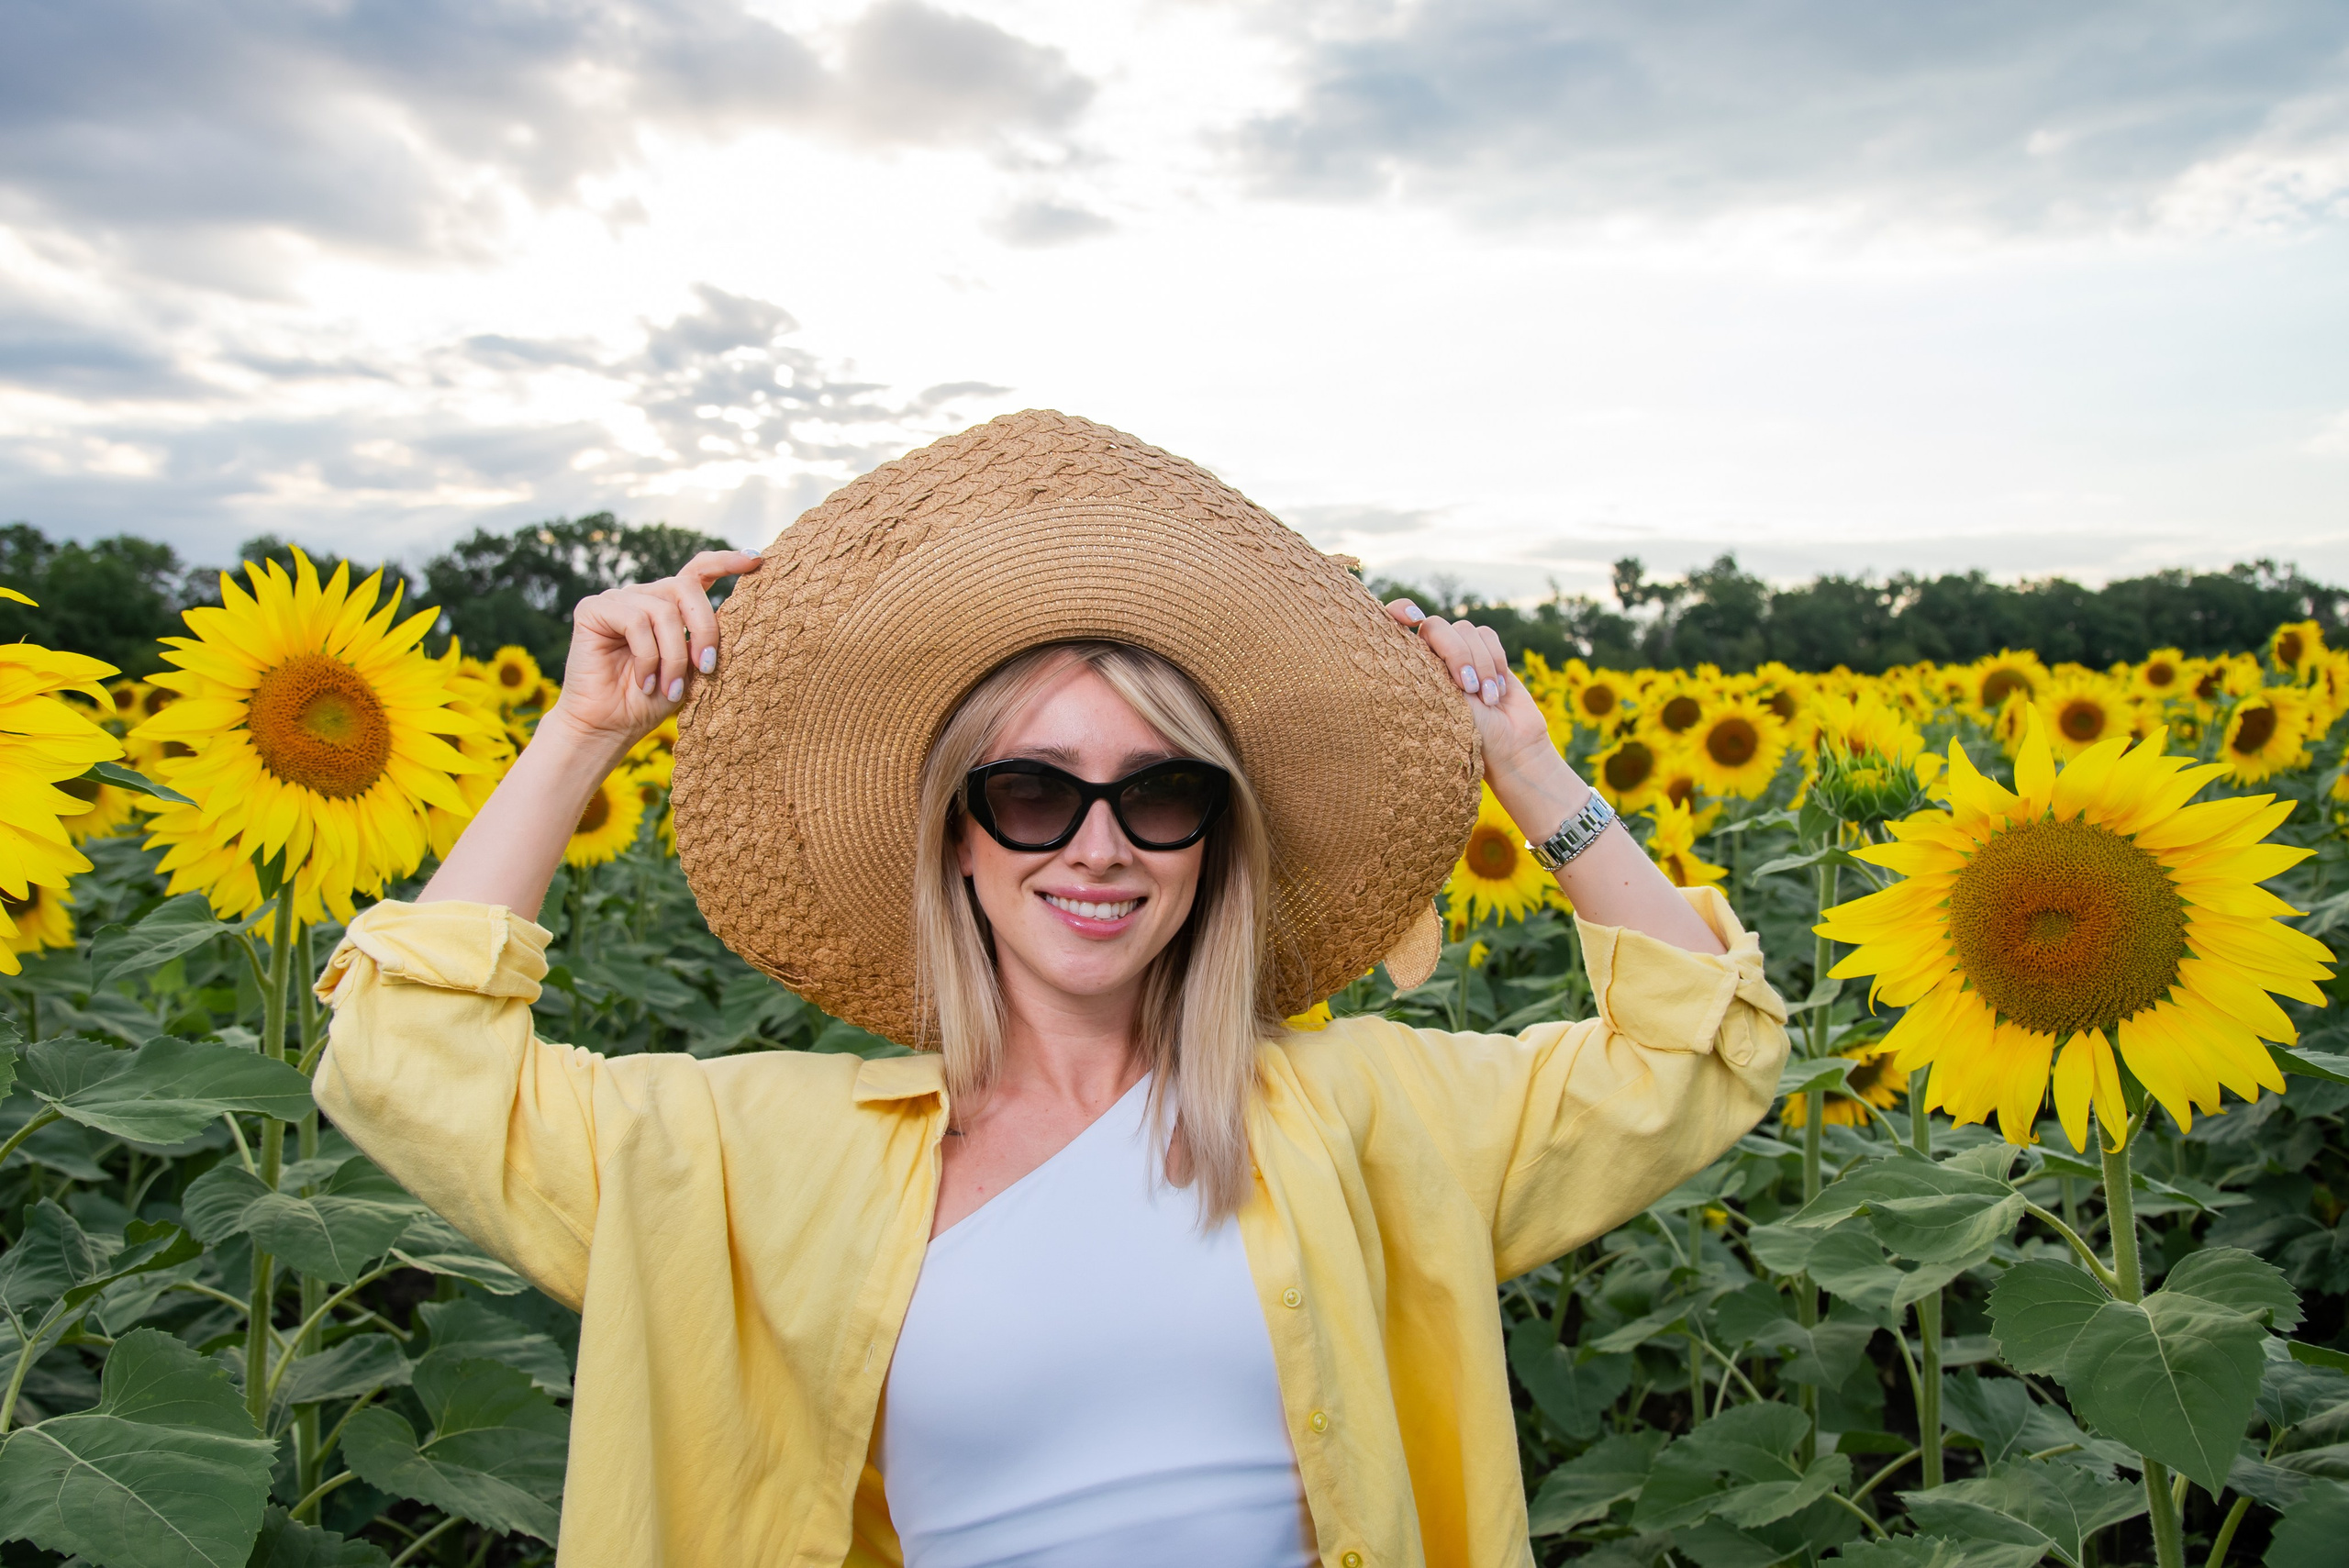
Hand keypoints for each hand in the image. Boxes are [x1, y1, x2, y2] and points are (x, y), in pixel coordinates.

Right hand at [545, 550, 763, 750]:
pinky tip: (644, 682)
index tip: (755, 560)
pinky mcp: (593, 609)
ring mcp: (618, 599)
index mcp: (670, 605)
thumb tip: (739, 618)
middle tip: (707, 668)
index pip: (698, 570)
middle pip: (687, 588)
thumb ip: (707, 639)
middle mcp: (644, 596)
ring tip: (670, 690)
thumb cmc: (653, 701)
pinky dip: (647, 657)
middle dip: (705, 629)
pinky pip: (635, 621)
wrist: (610, 726)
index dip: (726, 561)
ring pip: (664, 611)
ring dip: (673, 656)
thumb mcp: (693, 669)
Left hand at [1385, 597, 1559, 789]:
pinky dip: (1495, 659)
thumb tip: (1413, 634)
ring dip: (1479, 664)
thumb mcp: (1433, 706)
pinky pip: (1487, 635)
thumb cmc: (1462, 738)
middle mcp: (1430, 658)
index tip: (1411, 619)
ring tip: (1487, 699)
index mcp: (1407, 670)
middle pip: (1435, 626)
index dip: (1399, 610)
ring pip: (1465, 630)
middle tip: (1467, 688)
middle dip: (1455, 654)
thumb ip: (1421, 670)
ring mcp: (1460, 654)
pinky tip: (1497, 690)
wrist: (1508, 748)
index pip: (1394, 625)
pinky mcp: (1487, 653)